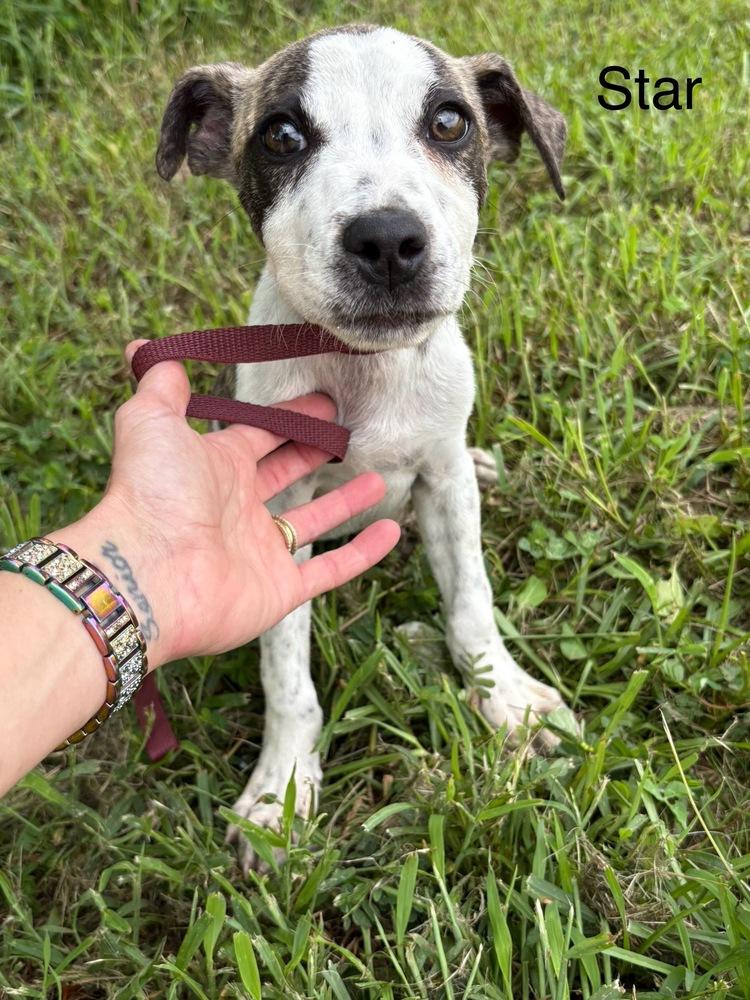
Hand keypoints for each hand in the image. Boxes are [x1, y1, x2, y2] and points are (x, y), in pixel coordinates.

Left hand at [60, 343, 399, 667]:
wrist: (147, 575)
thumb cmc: (150, 493)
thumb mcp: (151, 423)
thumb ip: (159, 387)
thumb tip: (143, 349)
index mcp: (214, 468)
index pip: (259, 436)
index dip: (289, 419)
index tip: (324, 404)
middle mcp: (237, 509)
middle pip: (286, 475)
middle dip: (315, 453)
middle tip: (349, 434)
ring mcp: (260, 552)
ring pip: (313, 521)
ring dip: (346, 502)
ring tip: (380, 480)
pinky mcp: (279, 589)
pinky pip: (330, 570)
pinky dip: (362, 553)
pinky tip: (392, 532)